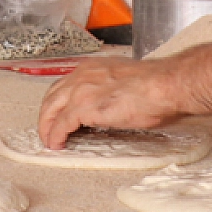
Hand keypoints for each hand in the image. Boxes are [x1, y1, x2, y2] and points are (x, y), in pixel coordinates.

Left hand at [37, 56, 184, 149]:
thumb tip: (113, 106)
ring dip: (47, 126)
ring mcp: (80, 90)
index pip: (66, 85)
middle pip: (52, 96)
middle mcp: (82, 75)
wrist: (164, 85)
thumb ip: (111, 91)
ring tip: (49, 140)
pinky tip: (57, 144)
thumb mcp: (125, 82)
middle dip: (47, 114)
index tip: (59, 114)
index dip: (60, 102)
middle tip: (48, 129)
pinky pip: (61, 124)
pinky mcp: (82, 107)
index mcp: (93, 68)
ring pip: (51, 109)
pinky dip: (55, 135)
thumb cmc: (157, 85)